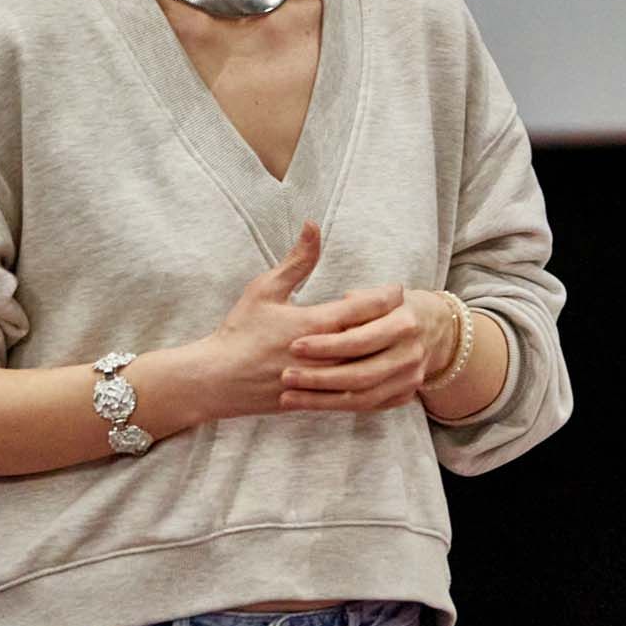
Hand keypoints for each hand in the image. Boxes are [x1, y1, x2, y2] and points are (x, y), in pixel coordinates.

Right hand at [199, 221, 404, 419]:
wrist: (217, 380)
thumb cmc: (240, 331)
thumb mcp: (265, 289)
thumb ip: (297, 260)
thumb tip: (313, 225)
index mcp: (313, 324)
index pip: (364, 309)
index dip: (386, 297)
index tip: (398, 289)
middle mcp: (323, 355)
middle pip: (374, 340)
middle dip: (394, 324)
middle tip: (408, 312)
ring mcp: (322, 382)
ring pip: (370, 370)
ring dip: (388, 355)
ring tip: (400, 341)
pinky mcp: (319, 400)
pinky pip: (359, 397)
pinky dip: (379, 388)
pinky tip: (390, 376)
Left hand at [278, 287, 456, 412]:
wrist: (434, 327)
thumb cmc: (395, 305)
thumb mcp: (382, 293)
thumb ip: (360, 300)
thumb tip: (342, 299)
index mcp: (404, 322)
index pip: (360, 339)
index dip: (326, 345)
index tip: (294, 346)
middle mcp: (410, 354)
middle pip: (360, 374)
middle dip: (319, 378)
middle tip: (287, 375)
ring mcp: (410, 378)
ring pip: (362, 397)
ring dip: (321, 399)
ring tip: (289, 395)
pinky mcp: (404, 395)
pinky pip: (367, 406)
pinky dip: (336, 406)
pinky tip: (308, 403)